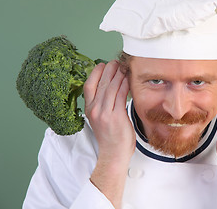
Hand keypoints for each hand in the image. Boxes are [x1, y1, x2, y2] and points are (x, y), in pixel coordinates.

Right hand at [83, 60, 134, 206]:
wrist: (114, 154)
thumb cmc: (110, 137)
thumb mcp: (101, 118)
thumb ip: (103, 104)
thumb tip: (111, 87)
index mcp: (89, 110)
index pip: (88, 86)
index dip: (95, 73)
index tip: (102, 65)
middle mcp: (95, 110)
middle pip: (100, 84)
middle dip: (108, 70)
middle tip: (115, 62)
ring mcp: (104, 113)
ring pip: (111, 87)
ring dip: (118, 75)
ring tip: (123, 67)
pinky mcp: (116, 116)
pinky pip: (121, 95)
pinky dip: (124, 85)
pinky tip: (128, 79)